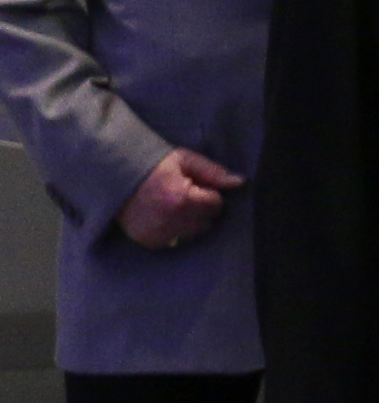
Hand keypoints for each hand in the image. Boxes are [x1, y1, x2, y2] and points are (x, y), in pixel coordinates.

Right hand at [119, 148, 239, 250]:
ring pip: (195, 233)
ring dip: (191, 221)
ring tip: (174, 205)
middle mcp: (170, 220)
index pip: (216, 205)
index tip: (196, 186)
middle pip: (208, 222)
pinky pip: (177, 241)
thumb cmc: (154, 166)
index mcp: (180, 198)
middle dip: (202, 209)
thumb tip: (240, 182)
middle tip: (185, 196)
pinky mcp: (150, 242)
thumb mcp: (184, 160)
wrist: (114, 177)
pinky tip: (164, 216)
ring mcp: (159, 234)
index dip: (209, 194)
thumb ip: (213, 172)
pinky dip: (176, 230)